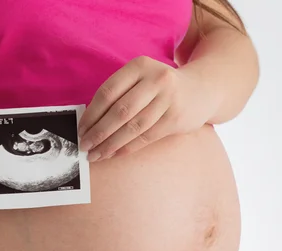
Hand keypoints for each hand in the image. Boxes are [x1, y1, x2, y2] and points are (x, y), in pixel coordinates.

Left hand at [78, 56, 209, 161]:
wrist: (201, 89)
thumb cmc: (160, 88)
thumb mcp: (141, 78)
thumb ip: (119, 93)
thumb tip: (89, 122)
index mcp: (139, 66)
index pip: (108, 92)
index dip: (91, 113)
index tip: (80, 129)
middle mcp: (155, 79)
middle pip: (119, 111)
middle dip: (98, 132)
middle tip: (84, 146)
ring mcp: (168, 99)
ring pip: (132, 127)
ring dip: (111, 144)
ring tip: (96, 154)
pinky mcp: (175, 118)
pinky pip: (146, 136)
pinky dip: (127, 147)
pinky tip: (114, 154)